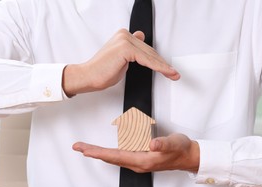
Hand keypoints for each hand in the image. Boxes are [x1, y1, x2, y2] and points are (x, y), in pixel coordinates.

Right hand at [62, 29, 179, 95]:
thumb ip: (133, 52)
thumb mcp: (122, 60)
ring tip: (173, 75)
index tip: (168, 69)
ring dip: (164, 67)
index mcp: (123, 35)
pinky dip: (158, 68)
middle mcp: (124, 35)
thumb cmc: (102, 72)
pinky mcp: (126, 48)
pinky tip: (166, 72)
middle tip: (173, 74)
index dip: (157, 60)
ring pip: (150, 56)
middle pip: (150, 52)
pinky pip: (146, 60)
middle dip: (163, 64)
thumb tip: (141, 38)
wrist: (88, 76)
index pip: (145, 49)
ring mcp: (125, 40)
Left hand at [72, 133, 199, 172]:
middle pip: (110, 158)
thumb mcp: (173, 143)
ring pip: (114, 158)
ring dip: (99, 153)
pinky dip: (109, 153)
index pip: (115, 156)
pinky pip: (120, 156)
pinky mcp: (140, 158)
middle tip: (78, 147)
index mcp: (143, 160)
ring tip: (86, 148)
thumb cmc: (181, 150)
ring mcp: (138, 162)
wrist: (188, 157)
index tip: (85, 149)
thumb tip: (152, 144)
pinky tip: (104, 151)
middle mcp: (138, 163)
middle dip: (93, 152)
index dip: (99, 152)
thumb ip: (163, 144)